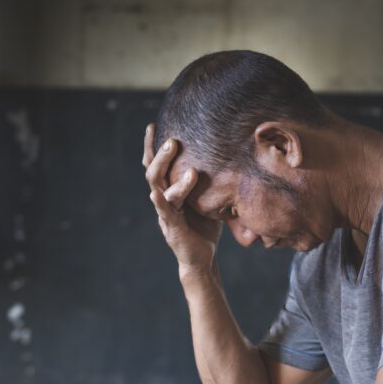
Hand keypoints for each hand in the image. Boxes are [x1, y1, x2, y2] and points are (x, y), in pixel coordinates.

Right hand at [142, 123, 221, 274]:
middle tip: (172, 140)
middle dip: (161, 155)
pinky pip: (165, 212)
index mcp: (170, 190)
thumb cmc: (205, 226)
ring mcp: (165, 213)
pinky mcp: (172, 228)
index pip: (157, 164)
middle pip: (154, 172)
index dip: (152, 146)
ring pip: (160, 189)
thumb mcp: (208, 198)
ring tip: (188, 168)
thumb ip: (210, 180)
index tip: (153, 124)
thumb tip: (230, 154)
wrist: (202, 259)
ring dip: (170, 177)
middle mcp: (164, 198)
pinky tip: (156, 195)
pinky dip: (161, 202)